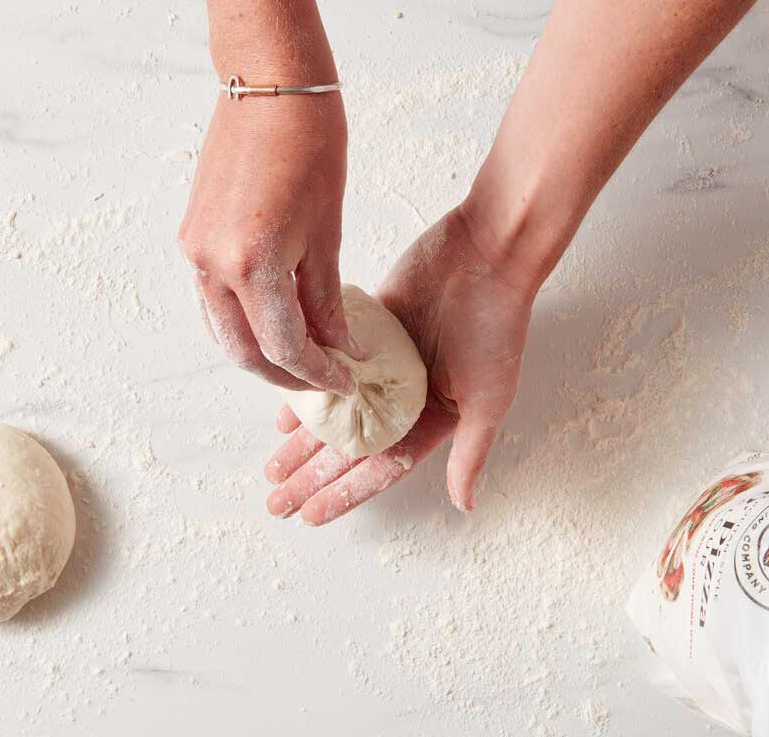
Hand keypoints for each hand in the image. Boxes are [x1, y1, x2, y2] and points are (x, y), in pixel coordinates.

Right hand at [179, 93, 360, 393]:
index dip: (317, 372)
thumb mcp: (328, 231)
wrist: (269, 86)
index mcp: (252, 263)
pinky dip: (241, 321)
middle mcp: (212, 264)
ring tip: (301, 358)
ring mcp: (194, 251)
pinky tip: (271, 324)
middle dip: (285, 374)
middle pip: (245, 349)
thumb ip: (326, 298)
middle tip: (323, 381)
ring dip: (259, 352)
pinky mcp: (191, 237)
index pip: (284, 345)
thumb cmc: (310, 144)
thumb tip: (339, 346)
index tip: (345, 381)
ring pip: (223, 329)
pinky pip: (212, 299)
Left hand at [264, 204, 534, 523]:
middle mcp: (405, 397)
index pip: (379, 468)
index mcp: (433, 418)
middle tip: (277, 499)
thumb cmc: (496, 326)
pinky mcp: (368, 330)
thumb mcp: (488, 399)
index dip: (345, 493)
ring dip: (304, 439)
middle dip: (313, 475)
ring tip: (272, 465)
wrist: (485, 254)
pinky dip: (307, 387)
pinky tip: (283, 410)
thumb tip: (465, 505)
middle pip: (349, 447)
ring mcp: (384, 365)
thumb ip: (471, 452)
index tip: (310, 514)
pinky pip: (329, 366)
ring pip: (334, 411)